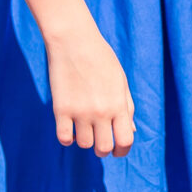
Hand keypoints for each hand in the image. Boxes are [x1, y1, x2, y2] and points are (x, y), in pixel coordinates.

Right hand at [46, 25, 135, 155]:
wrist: (74, 41)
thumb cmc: (101, 59)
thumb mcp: (120, 81)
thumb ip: (127, 107)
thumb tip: (130, 132)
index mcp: (119, 104)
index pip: (125, 141)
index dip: (123, 150)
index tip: (118, 150)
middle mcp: (101, 111)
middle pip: (103, 148)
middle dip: (104, 150)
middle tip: (101, 143)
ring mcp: (80, 111)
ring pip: (84, 144)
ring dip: (85, 140)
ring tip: (85, 128)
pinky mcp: (61, 109)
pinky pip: (64, 138)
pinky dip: (68, 138)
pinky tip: (70, 127)